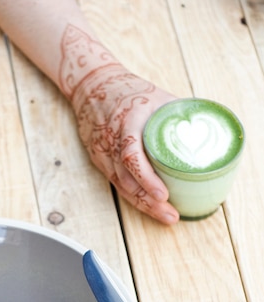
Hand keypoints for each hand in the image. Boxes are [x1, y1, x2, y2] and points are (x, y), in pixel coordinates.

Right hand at [68, 62, 179, 224]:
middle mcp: (112, 142)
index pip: (132, 156)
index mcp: (127, 122)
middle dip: (149, 201)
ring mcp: (103, 154)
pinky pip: (117, 184)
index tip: (163, 194)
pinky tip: (149, 206)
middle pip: (128, 179)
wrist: (92, 85)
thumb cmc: (128, 91)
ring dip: (143, 204)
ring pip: (122, 186)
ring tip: (166, 215)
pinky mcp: (100, 161)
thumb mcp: (157, 96)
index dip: (146, 178)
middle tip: (171, 214)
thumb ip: (179, 115)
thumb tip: (209, 131)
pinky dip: (134, 196)